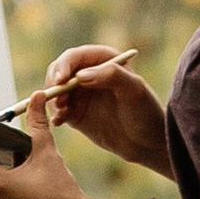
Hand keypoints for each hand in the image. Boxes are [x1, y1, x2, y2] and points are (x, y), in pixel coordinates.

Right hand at [42, 42, 170, 172]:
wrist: (146, 141)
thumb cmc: (146, 112)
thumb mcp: (134, 90)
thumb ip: (111, 76)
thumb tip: (81, 75)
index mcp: (103, 60)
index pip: (75, 57)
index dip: (63, 66)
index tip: (60, 81)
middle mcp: (88, 73)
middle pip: (59, 71)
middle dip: (54, 84)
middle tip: (59, 101)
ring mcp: (80, 93)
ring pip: (55, 91)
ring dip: (53, 100)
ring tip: (63, 113)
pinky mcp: (75, 112)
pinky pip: (58, 110)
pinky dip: (55, 114)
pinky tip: (59, 122)